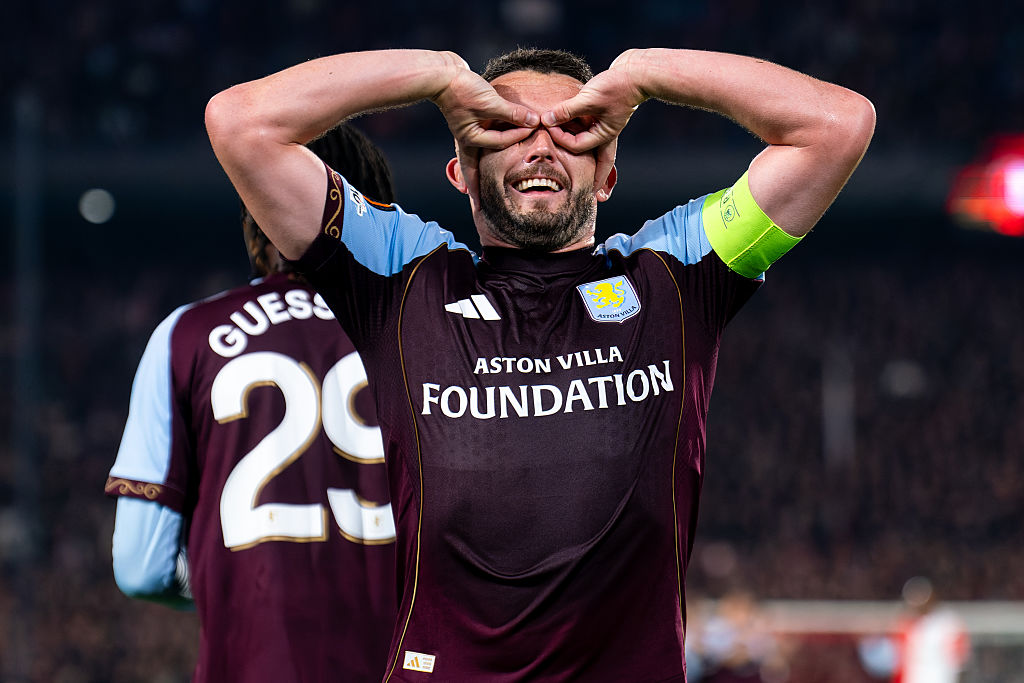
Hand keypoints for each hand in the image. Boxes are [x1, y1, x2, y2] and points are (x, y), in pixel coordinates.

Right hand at [433, 66, 539, 196]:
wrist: (442, 74)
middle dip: (475, 188)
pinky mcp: (469, 122)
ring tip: (480, 187)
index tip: (534, 126)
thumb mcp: (490, 101)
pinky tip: (486, 154)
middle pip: (472, 170)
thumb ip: (512, 113)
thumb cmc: (462, 89)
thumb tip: (533, 121)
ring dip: (479, 170)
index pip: (501, 142)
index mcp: (470, 139)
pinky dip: (484, 148)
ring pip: (475, 157)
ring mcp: (466, 132)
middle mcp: (467, 139)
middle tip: (478, 205)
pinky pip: (479, 140)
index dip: (518, 135)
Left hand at [541, 61, 646, 189]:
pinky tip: (575, 132)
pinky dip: (581, 131)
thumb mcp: (589, 98)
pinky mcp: (603, 115)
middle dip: (597, 179)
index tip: (548, 125)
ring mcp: (605, 125)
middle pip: (600, 163)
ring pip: (592, 145)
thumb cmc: (617, 86)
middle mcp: (606, 134)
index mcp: (605, 135)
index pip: (577, 146)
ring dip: (583, 151)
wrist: (637, 71)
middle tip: (597, 196)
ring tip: (580, 169)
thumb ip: (566, 111)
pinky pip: (590, 129)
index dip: (560, 138)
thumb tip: (545, 120)